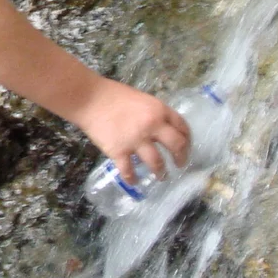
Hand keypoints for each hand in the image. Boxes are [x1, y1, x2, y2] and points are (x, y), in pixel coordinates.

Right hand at [75, 81, 189, 186]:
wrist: (89, 98)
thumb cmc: (113, 95)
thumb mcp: (142, 99)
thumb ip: (154, 114)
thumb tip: (162, 129)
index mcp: (159, 110)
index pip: (183, 127)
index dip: (188, 140)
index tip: (186, 148)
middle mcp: (152, 126)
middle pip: (176, 146)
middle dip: (181, 158)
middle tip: (180, 165)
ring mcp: (136, 140)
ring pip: (157, 163)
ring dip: (161, 172)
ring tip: (161, 176)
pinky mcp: (119, 151)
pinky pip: (129, 171)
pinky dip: (132, 179)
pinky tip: (134, 182)